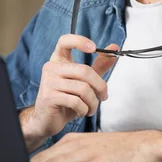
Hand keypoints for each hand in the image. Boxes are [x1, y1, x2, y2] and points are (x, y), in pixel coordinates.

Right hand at [21, 35, 117, 149]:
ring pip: (83, 88)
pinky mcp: (49, 97)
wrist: (47, 120)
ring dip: (93, 102)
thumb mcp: (84, 81)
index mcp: (59, 60)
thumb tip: (115, 48)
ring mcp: (48, 82)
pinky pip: (76, 101)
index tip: (94, 48)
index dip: (79, 41)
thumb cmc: (66, 99)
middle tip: (104, 96)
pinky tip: (81, 112)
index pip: (64, 41)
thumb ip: (99, 65)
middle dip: (100, 86)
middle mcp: (51, 68)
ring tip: (91, 108)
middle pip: (84, 71)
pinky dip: (84, 109)